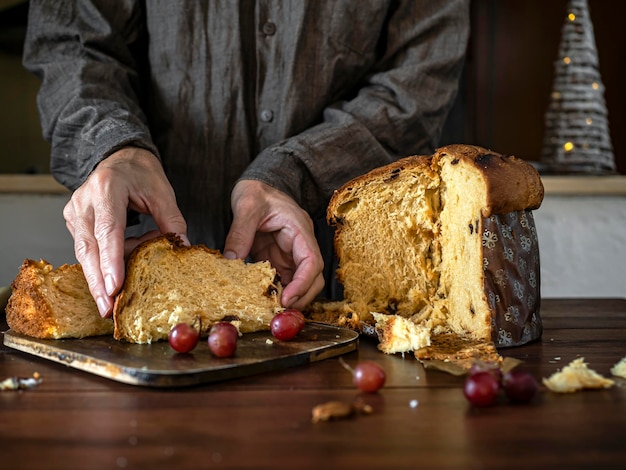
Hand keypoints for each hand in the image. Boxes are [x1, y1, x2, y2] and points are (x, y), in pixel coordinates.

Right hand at [63, 147, 186, 316]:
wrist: (120, 157)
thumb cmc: (141, 172)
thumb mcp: (163, 192)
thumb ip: (172, 220)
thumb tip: (184, 247)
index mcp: (107, 188)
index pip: (108, 230)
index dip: (111, 260)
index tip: (114, 286)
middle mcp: (84, 201)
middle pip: (89, 248)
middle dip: (98, 281)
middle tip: (107, 308)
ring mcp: (75, 212)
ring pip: (85, 252)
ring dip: (102, 275)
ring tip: (118, 296)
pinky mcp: (74, 222)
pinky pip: (88, 248)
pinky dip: (106, 261)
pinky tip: (122, 268)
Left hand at [224, 180, 324, 309]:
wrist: (256, 184)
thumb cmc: (256, 191)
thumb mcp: (247, 206)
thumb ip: (240, 232)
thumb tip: (232, 260)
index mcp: (300, 229)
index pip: (312, 261)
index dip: (303, 283)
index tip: (287, 299)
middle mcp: (300, 244)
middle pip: (313, 277)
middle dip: (301, 297)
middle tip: (280, 313)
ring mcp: (290, 253)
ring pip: (300, 282)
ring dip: (290, 298)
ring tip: (271, 311)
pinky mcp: (278, 259)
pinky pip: (283, 280)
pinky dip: (277, 292)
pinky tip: (263, 301)